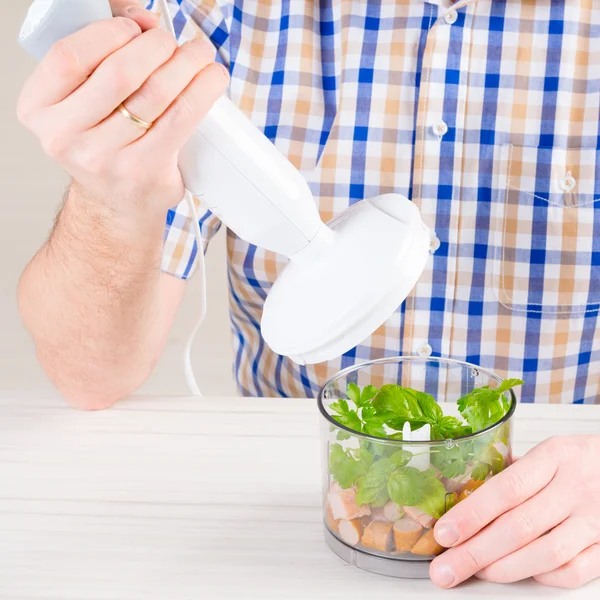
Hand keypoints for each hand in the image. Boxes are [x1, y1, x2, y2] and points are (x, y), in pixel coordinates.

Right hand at [17, 1, 228, 217]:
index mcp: (39, 109)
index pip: (70, 56)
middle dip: (156, 45)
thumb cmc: (103, 141)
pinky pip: (181, 118)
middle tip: (173, 41)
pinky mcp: (145, 172)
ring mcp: (106, 159)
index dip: (109, 31)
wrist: (116, 202)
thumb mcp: (82, 99)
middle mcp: (66, 137)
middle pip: (120, 72)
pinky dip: (203, 90)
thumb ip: (100, 54)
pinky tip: (212, 79)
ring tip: (200, 54)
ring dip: (187, 62)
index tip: (137, 26)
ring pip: (156, 93)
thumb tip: (145, 19)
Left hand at [430, 435, 599, 588]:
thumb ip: (514, 472)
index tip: (444, 533)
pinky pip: (573, 571)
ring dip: (502, 568)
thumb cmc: (582, 459)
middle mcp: (575, 488)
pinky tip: (519, 572)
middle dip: (474, 552)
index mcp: (554, 457)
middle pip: (518, 526)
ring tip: (474, 571)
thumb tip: (466, 491)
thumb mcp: (548, 452)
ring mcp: (595, 520)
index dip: (472, 514)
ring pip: (545, 554)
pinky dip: (542, 576)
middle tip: (444, 568)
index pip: (506, 489)